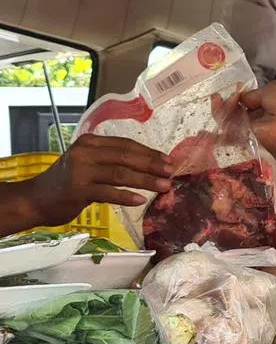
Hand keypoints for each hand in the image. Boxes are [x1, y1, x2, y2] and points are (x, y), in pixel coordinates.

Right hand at [27, 134, 172, 225]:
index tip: (168, 160)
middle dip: (152, 165)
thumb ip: (111, 161)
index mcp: (89, 142)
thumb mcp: (87, 164)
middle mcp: (84, 152)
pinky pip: (108, 193)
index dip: (149, 152)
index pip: (125, 144)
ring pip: (120, 174)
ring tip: (165, 187)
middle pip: (126, 157)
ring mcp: (80, 171)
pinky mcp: (77, 190)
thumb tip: (148, 165)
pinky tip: (141, 200)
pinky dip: (126, 196)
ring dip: (146, 180)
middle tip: (172, 173)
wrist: (35, 199)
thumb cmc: (67, 183)